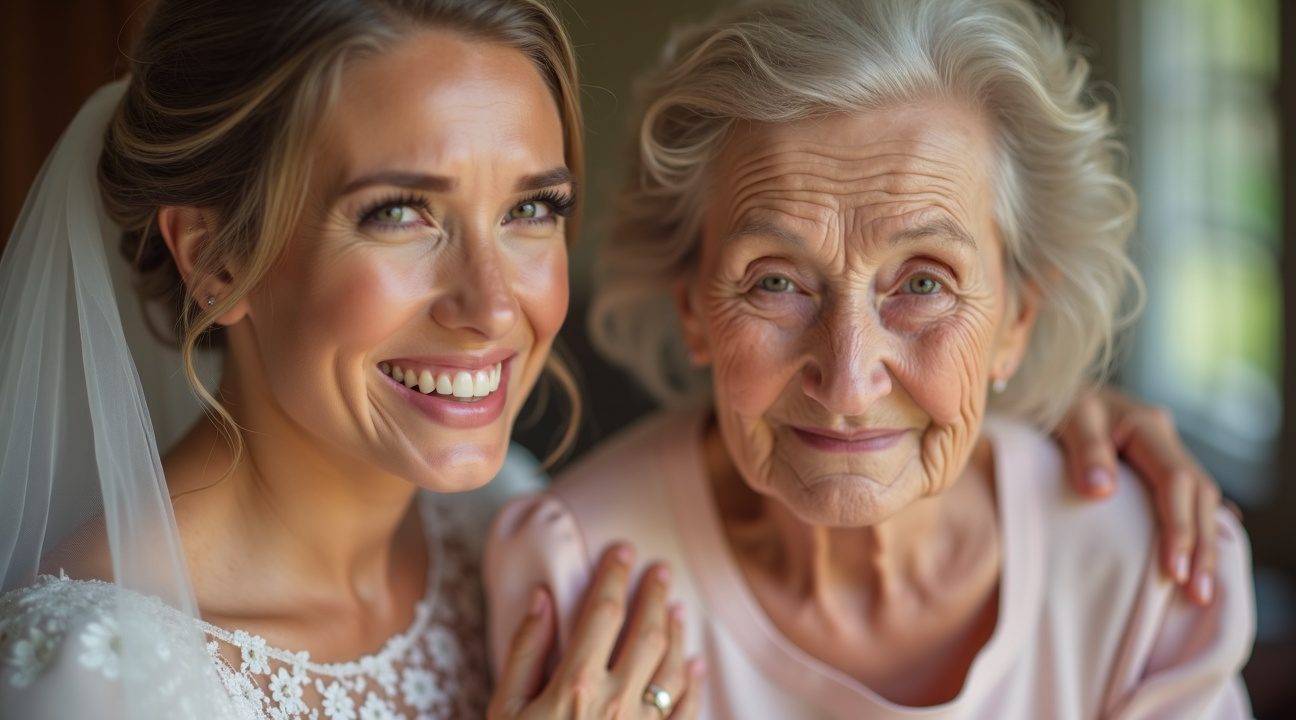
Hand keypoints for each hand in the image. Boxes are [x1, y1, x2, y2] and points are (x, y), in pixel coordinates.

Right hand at [489, 544, 704, 718]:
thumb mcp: (503, 709)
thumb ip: (525, 651)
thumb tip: (543, 598)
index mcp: (575, 683)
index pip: (604, 612)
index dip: (615, 575)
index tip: (623, 550)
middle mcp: (616, 701)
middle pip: (646, 633)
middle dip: (654, 596)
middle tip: (660, 570)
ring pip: (672, 668)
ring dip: (676, 633)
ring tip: (676, 608)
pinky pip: (685, 713)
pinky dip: (692, 685)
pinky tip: (692, 665)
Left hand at [1057, 386, 1232, 606]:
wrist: (1044, 389)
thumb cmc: (1050, 403)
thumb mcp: (1064, 418)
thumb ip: (1084, 449)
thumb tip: (1102, 490)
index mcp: (1147, 425)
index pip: (1176, 482)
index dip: (1180, 528)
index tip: (1173, 571)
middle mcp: (1164, 438)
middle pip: (1200, 495)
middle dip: (1203, 547)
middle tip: (1198, 595)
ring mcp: (1162, 452)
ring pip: (1200, 500)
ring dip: (1204, 544)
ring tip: (1201, 591)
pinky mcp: (1153, 465)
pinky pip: (1186, 500)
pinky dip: (1198, 528)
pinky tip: (1203, 557)